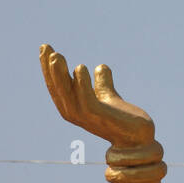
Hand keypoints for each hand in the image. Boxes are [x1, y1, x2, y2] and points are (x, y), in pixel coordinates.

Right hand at [40, 44, 154, 148]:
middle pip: (57, 88)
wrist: (138, 136)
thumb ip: (102, 83)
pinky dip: (82, 83)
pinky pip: (86, 98)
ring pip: (67, 93)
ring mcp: (85, 116)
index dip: (48, 68)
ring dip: (60, 74)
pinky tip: (81, 67)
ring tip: (57, 56)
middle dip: (49, 68)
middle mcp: (73, 113)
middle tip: (46, 47)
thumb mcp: (108, 96)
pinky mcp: (99, 116)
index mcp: (72, 107)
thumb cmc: (121, 118)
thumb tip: (100, 66)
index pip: (56, 85)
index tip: (45, 48)